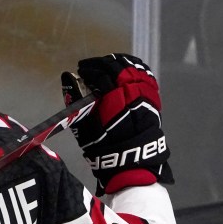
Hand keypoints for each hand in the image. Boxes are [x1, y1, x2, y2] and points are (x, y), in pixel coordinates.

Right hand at [61, 54, 172, 194]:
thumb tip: (69, 84)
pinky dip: (135, 67)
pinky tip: (125, 67)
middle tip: (89, 66)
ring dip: (117, 62)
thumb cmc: (104, 148)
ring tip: (105, 64)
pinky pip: (145, 74)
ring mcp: (145, 93)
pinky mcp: (153, 97)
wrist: (132, 160)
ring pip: (133, 68)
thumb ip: (78, 105)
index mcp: (114, 100)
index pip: (101, 75)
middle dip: (101, 63)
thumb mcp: (85, 129)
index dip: (90, 70)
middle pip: (117, 68)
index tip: (80, 70)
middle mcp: (132, 93)